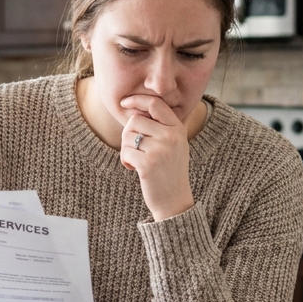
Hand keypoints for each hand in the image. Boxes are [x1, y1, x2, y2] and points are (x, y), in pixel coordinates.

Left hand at [119, 94, 194, 220]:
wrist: (174, 201)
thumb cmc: (170, 172)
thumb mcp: (176, 145)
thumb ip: (163, 126)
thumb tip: (139, 106)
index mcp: (178, 129)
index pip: (155, 104)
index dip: (137, 100)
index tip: (125, 103)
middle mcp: (171, 136)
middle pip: (135, 120)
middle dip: (128, 133)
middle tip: (133, 148)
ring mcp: (161, 150)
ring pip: (128, 136)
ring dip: (126, 149)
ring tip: (135, 160)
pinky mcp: (148, 164)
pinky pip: (125, 152)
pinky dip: (125, 160)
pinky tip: (133, 169)